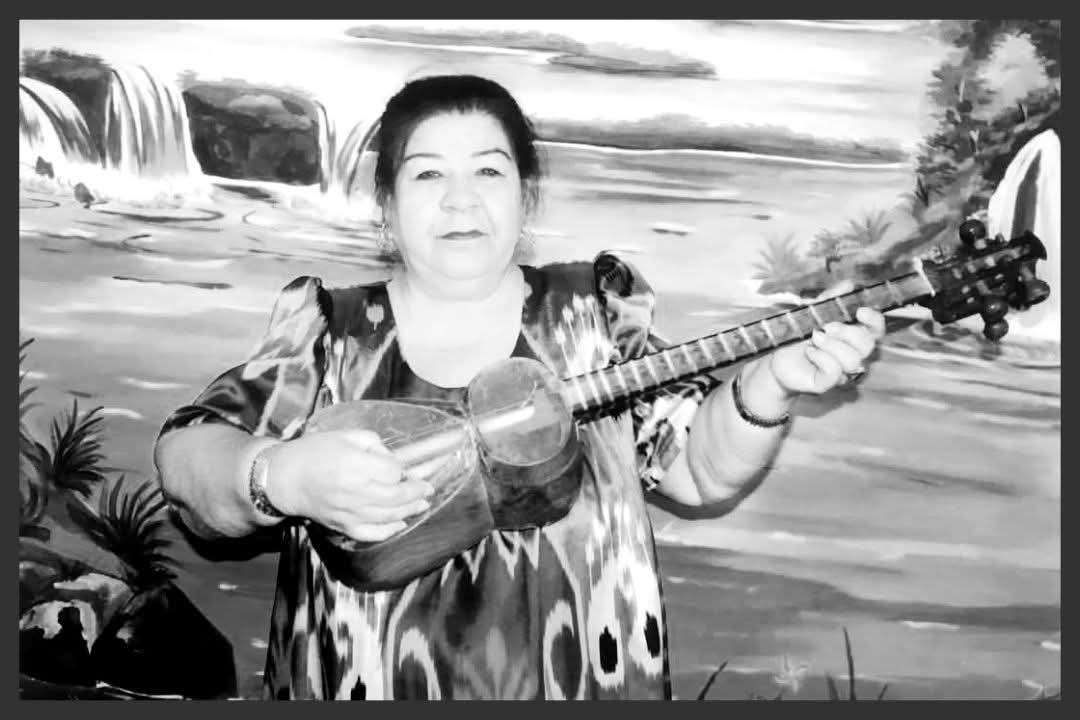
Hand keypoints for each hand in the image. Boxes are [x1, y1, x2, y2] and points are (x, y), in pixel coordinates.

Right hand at [261, 429, 434, 541]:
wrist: (284, 478)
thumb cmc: (313, 452)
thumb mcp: (344, 435)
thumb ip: (373, 444)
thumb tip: (393, 460)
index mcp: (354, 465)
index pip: (393, 471)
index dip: (402, 469)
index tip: (404, 467)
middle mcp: (355, 491)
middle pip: (397, 496)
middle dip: (417, 492)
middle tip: (428, 488)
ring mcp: (349, 512)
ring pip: (389, 516)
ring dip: (410, 510)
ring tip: (422, 503)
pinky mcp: (343, 526)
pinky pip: (371, 534)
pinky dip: (389, 531)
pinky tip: (400, 524)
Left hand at [767, 307, 885, 395]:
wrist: (776, 359)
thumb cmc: (798, 336)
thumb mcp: (813, 313)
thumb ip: (831, 299)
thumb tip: (849, 284)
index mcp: (853, 336)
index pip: (876, 330)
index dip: (874, 320)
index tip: (860, 311)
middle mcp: (852, 354)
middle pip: (868, 345)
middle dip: (848, 332)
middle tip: (826, 326)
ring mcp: (842, 371)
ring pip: (852, 360)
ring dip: (831, 345)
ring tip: (813, 337)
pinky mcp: (826, 383)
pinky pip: (835, 372)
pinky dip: (821, 357)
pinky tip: (809, 352)